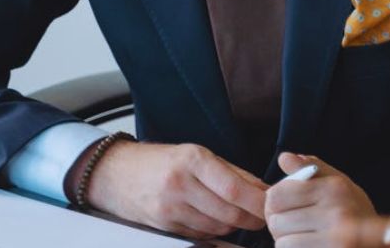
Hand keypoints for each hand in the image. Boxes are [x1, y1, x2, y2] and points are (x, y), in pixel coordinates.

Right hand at [83, 140, 267, 239]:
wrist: (117, 174)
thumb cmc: (161, 161)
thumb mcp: (196, 154)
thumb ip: (231, 172)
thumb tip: (262, 188)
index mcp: (192, 160)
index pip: (234, 188)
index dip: (258, 201)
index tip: (272, 204)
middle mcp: (180, 185)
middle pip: (228, 212)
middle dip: (252, 218)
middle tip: (264, 216)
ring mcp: (170, 209)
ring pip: (217, 227)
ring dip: (234, 226)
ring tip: (240, 216)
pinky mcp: (165, 227)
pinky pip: (201, 235)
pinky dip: (214, 231)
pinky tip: (214, 219)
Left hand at [266, 152, 389, 246]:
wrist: (381, 242)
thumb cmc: (356, 212)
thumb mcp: (340, 183)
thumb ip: (311, 167)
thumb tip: (284, 158)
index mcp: (334, 189)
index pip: (277, 195)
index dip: (273, 202)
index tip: (282, 206)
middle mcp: (335, 213)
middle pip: (276, 221)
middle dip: (279, 224)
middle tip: (293, 224)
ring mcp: (334, 240)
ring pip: (282, 242)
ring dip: (287, 241)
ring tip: (303, 236)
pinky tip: (309, 245)